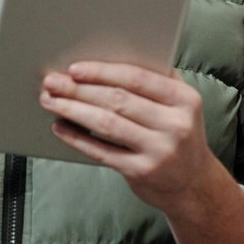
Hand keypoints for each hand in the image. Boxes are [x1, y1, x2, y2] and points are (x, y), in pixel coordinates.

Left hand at [37, 61, 219, 213]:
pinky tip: (60, 127)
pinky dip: (77, 138)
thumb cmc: (177, 134)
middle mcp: (175, 125)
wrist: (193, 184)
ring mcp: (159, 151)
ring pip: (106, 123)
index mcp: (185, 99)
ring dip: (72, 110)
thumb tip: (102, 60)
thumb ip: (153, 81)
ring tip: (50, 101)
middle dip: (78, 89)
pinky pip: (102, 151)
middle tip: (52, 82)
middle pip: (117, 100)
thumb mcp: (178, 105)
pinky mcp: (142, 172)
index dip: (102, 72)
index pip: (137, 78)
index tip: (74, 68)